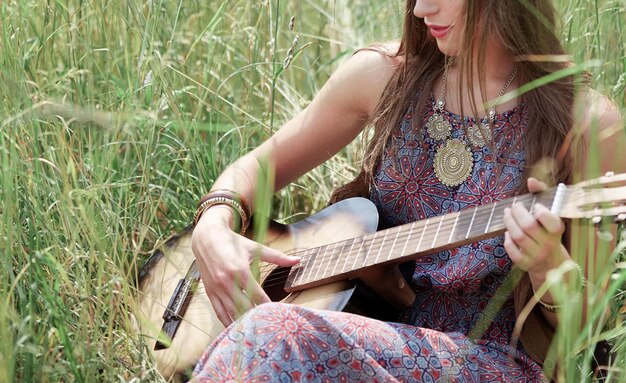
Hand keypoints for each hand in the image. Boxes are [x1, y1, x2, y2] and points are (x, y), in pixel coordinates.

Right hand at [191, 207, 299, 326]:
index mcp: (240, 271)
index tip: (278, 314)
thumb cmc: (233, 242)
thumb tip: (298, 260)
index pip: (258, 295)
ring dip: (243, 322)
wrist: (207, 238)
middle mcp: (227, 282)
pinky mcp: (210, 292)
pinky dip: (227, 322)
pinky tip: (236, 329)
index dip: (269, 306)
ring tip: (255, 331)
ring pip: (232, 312)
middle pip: (245, 306)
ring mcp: (217, 289)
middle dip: (257, 316)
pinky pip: (219, 312)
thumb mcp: (255, 248)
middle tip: (269, 325)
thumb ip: (277, 257)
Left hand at [503, 178, 567, 275]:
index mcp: (557, 231)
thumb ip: (542, 194)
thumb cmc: (548, 231)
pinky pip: (513, 252)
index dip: (541, 211)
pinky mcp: (526, 264)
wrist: (551, 263)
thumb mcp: (550, 214)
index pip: (551, 221)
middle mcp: (548, 244)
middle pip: (529, 226)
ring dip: (509, 222)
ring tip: (507, 214)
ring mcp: (537, 255)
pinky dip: (507, 241)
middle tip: (514, 206)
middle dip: (517, 212)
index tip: (535, 206)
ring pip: (518, 237)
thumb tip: (531, 180)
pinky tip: (507, 233)